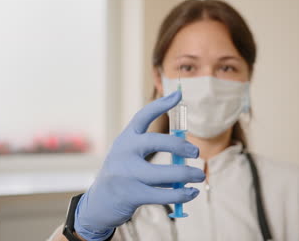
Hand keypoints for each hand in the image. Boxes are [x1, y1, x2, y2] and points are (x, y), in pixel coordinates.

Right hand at [74, 91, 204, 240]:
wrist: (98, 204)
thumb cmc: (122, 175)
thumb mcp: (129, 156)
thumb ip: (150, 149)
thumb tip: (186, 149)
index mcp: (125, 139)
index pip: (142, 116)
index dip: (161, 105)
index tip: (178, 94)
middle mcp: (124, 153)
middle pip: (156, 141)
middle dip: (180, 145)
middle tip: (196, 152)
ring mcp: (127, 175)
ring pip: (165, 174)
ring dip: (187, 175)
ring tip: (200, 177)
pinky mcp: (133, 195)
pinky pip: (165, 195)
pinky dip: (182, 195)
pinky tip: (191, 193)